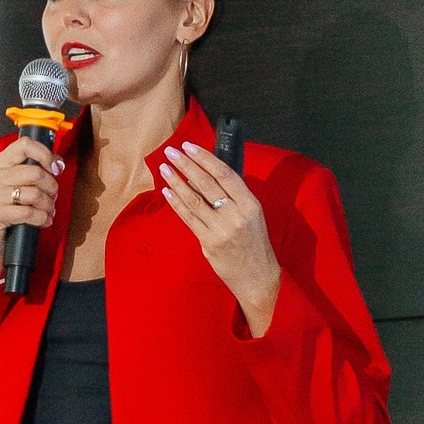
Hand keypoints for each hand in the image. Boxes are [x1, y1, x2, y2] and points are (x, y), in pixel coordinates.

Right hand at [0, 132, 63, 279]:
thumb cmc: (14, 205)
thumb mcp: (24, 182)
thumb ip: (40, 167)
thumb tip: (58, 163)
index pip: (25, 145)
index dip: (45, 155)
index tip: (55, 168)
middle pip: (35, 172)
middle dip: (51, 186)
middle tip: (53, 195)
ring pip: (34, 194)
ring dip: (48, 204)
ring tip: (49, 209)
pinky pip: (28, 212)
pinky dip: (41, 218)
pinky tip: (43, 220)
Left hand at [159, 138, 281, 335]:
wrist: (258, 277)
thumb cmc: (255, 243)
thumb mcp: (252, 215)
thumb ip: (233, 197)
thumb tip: (205, 175)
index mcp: (250, 204)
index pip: (224, 174)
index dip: (205, 158)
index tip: (189, 146)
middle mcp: (236, 215)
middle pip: (206, 183)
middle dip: (186, 165)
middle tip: (170, 151)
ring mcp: (221, 230)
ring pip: (194, 200)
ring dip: (176, 182)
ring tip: (164, 168)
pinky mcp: (209, 243)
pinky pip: (189, 218)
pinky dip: (176, 203)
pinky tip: (167, 191)